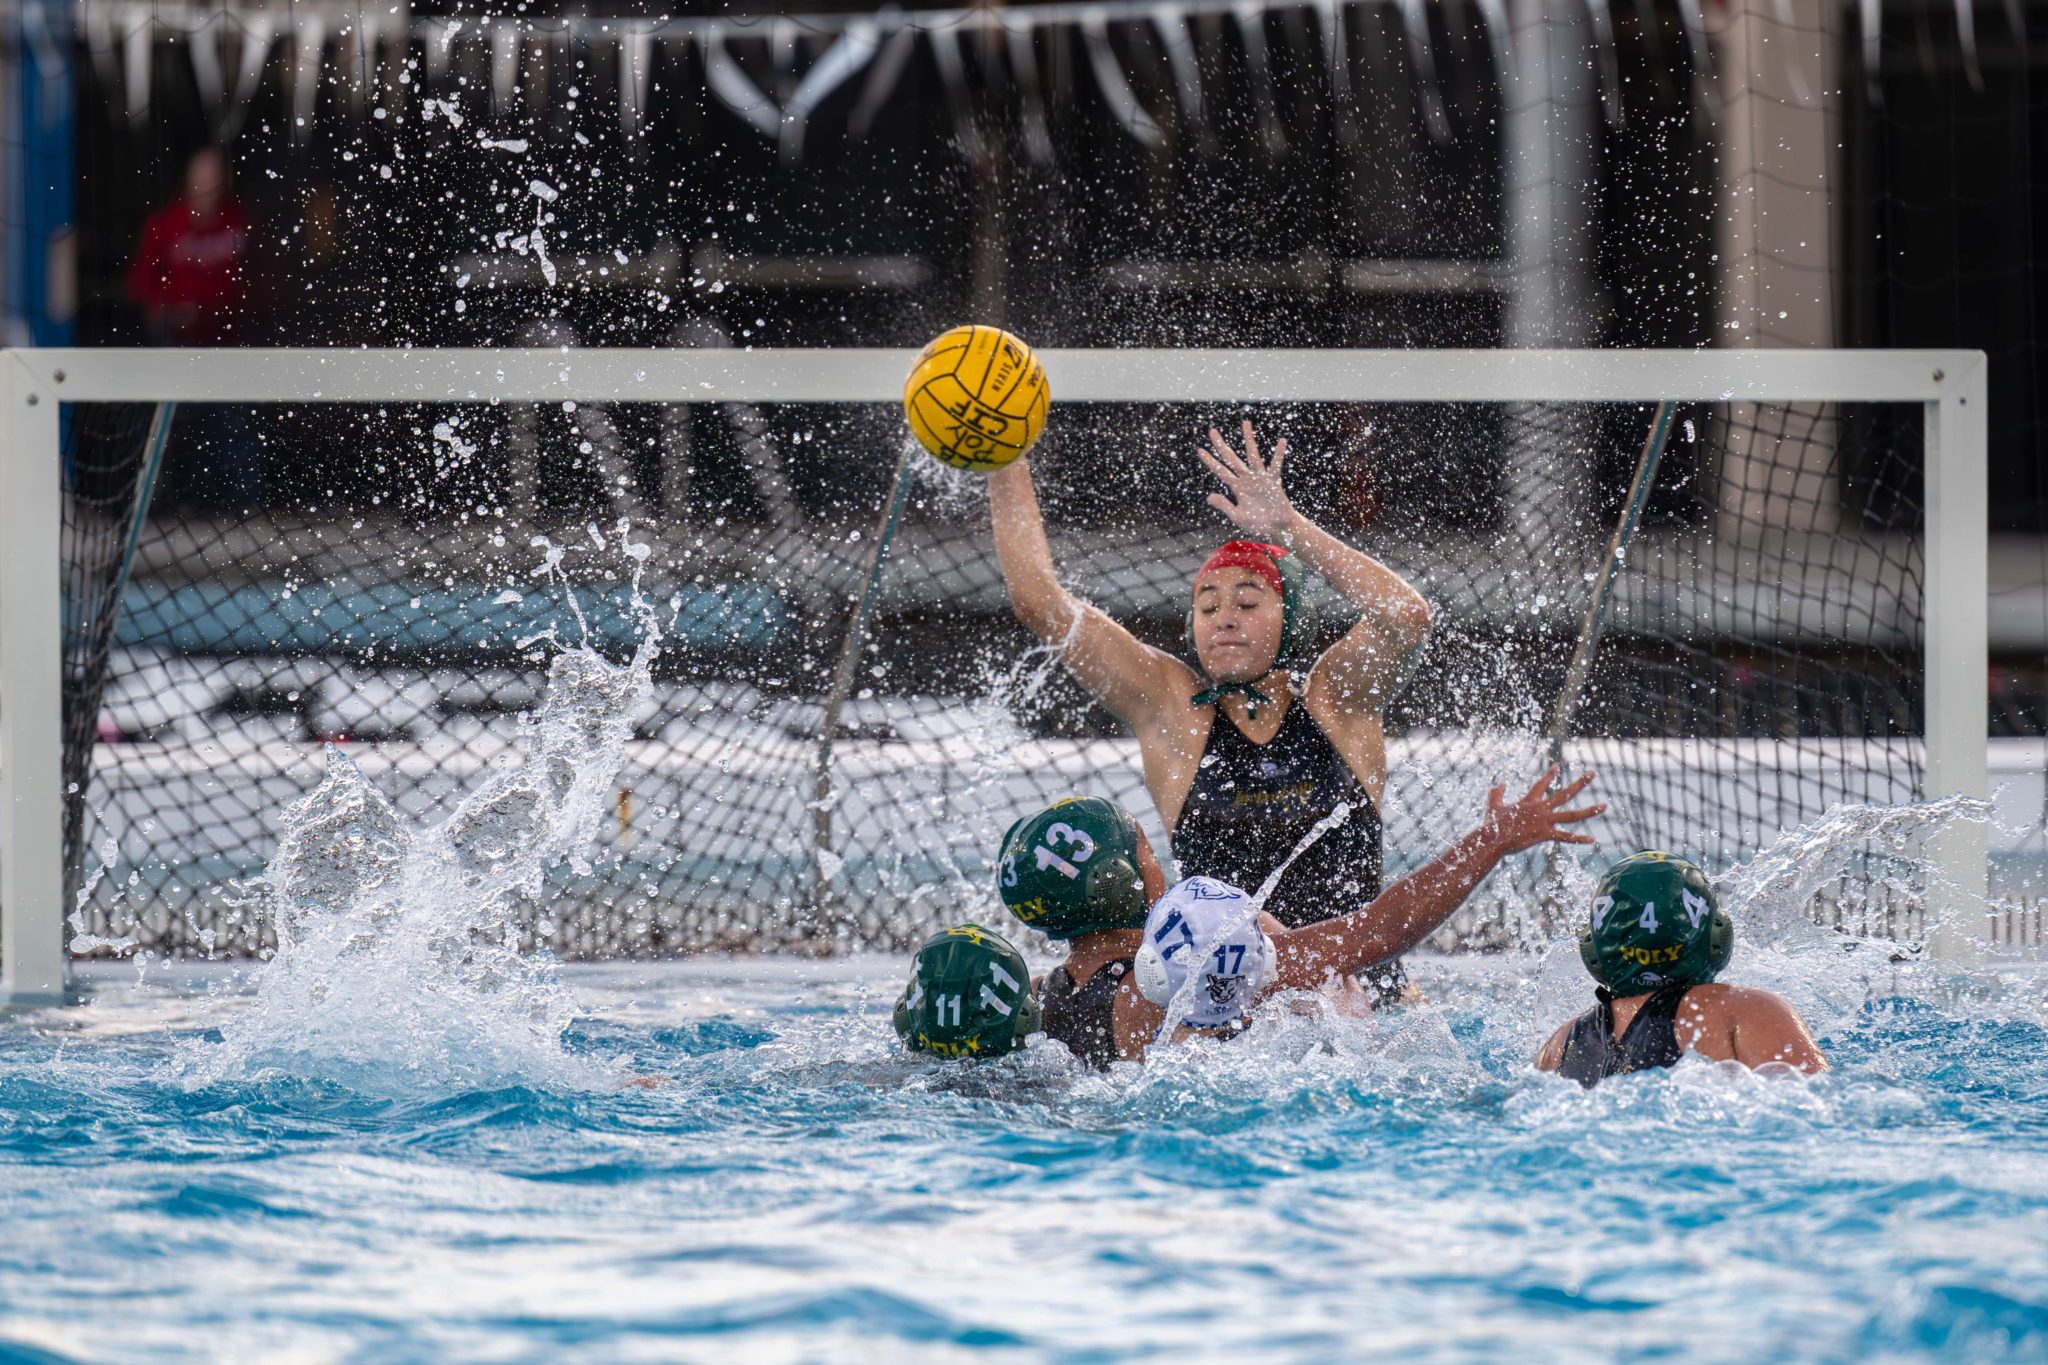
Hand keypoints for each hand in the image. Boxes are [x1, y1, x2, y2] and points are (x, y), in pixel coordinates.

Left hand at [1198, 420, 1294, 541]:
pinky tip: (1282, 441)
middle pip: (1231, 458)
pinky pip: (1276, 466)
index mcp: (1237, 488)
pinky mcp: (1273, 482)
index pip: (1221, 471)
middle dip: (1221, 446)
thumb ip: (1224, 505)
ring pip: (1253, 455)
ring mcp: (1260, 478)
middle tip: (1212, 431)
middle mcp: (1246, 479)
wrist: (1277, 528)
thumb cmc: (1258, 524)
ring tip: (1245, 423)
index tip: (1200, 451)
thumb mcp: (1237, 516)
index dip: (1210, 462)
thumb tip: (1209, 496)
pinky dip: (1279, 454)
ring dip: (1248, 439)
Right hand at [1475, 766, 1602, 854]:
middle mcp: (1540, 808)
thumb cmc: (1491, 824)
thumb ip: (1497, 792)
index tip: (1557, 766)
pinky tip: (1593, 840)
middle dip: (1580, 783)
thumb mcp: (1493, 805)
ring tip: (1605, 805)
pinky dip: (1579, 839)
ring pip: (1572, 815)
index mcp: (1529, 802)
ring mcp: (1544, 821)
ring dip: (1590, 811)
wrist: (1493, 838)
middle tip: (1593, 773)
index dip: (1550, 775)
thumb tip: (1501, 782)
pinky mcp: (1544, 834)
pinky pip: (1565, 837)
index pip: (1542, 784)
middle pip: (1565, 794)